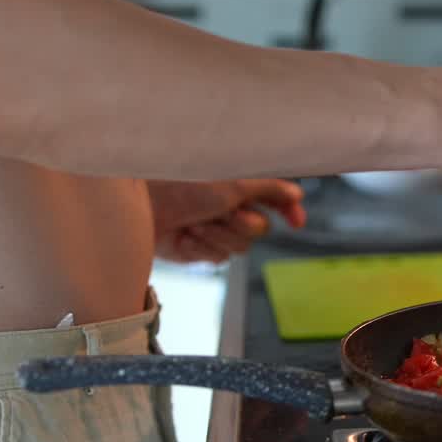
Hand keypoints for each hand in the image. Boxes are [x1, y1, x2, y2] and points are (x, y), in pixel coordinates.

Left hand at [148, 180, 305, 263]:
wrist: (143, 208)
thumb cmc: (183, 185)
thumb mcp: (233, 183)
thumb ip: (269, 189)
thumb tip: (297, 193)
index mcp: (239, 187)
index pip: (276, 201)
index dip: (290, 211)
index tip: (297, 222)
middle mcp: (230, 208)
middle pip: (261, 230)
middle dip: (241, 223)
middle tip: (222, 213)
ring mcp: (215, 230)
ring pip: (241, 247)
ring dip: (218, 236)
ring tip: (195, 223)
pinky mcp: (200, 249)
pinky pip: (218, 258)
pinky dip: (202, 247)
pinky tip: (185, 236)